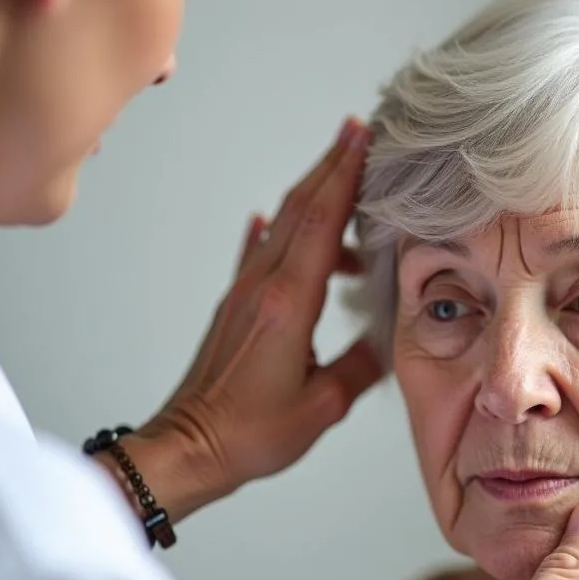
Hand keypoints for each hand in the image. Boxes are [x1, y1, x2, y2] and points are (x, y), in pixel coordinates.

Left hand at [122, 118, 382, 519]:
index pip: (322, 223)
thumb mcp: (322, 405)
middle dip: (331, 165)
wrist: (188, 447)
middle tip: (358, 132)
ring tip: (344, 185)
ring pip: (283, 227)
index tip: (362, 137)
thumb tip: (390, 337)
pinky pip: (259, 255)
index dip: (344, 176)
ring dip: (314, 197)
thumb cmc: (248, 433)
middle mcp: (264, 286)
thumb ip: (362, 365)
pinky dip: (274, 232)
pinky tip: (272, 221)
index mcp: (289, 302)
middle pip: (302, 209)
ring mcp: (245, 293)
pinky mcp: (236, 308)